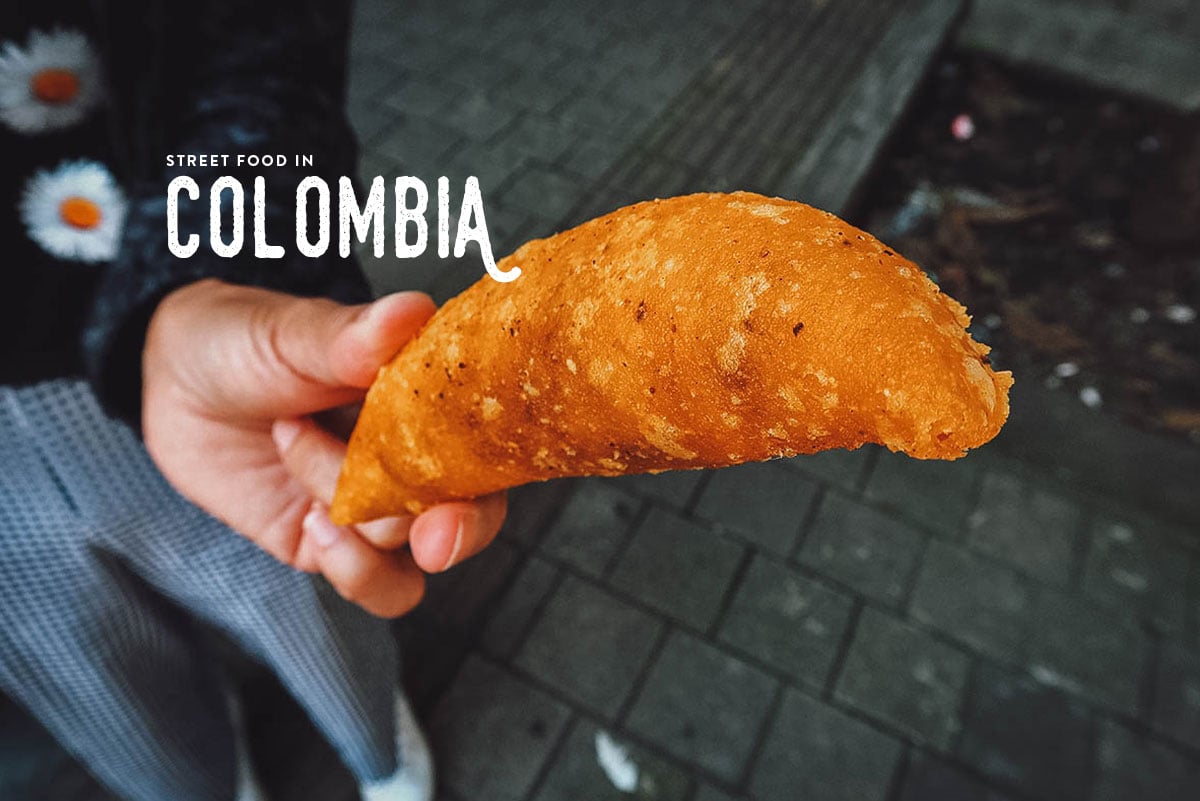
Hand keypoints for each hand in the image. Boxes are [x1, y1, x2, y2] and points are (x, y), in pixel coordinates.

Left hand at [141, 278, 505, 616]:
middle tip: (433, 535)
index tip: (477, 481)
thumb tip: (409, 311)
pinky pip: (374, 584)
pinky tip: (315, 527)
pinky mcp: (332, 545)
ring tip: (299, 450)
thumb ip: (349, 335)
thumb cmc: (242, 338)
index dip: (495, 466)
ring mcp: (374, 506)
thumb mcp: (291, 331)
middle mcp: (412, 457)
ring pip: (416, 555)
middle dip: (457, 529)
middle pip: (472, 512)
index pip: (488, 439)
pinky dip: (356, 569)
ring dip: (370, 527)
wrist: (169, 378)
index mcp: (425, 398)